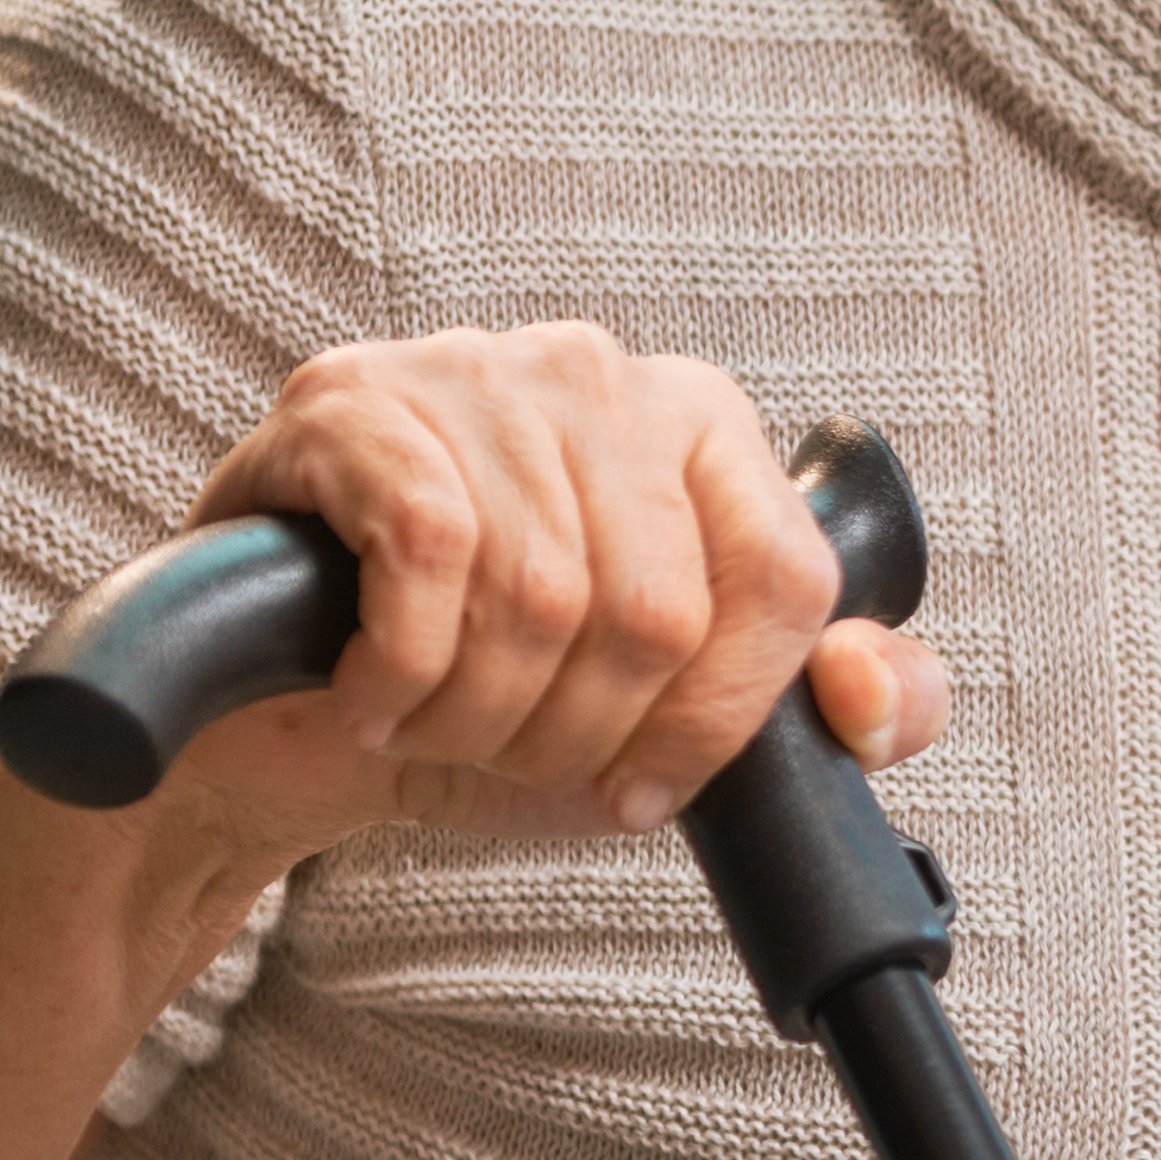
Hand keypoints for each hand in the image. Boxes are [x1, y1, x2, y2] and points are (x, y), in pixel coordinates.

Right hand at [116, 327, 950, 877]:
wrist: (283, 727)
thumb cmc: (493, 709)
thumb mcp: (676, 726)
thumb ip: (828, 702)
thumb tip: (877, 696)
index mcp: (706, 428)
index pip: (787, 580)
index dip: (717, 719)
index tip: (639, 788)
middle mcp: (602, 375)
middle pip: (656, 610)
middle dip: (574, 735)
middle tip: (503, 754)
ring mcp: (473, 371)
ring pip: (539, 593)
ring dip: (476, 717)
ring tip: (433, 729)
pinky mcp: (350, 401)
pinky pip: (427, 553)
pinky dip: (399, 670)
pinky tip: (371, 695)